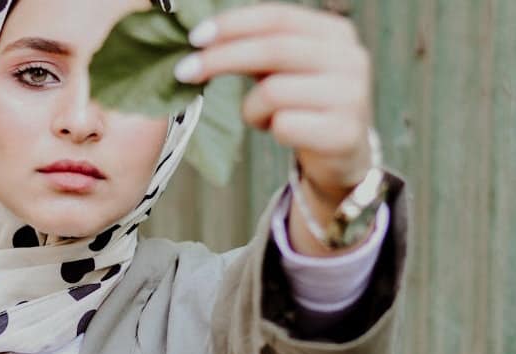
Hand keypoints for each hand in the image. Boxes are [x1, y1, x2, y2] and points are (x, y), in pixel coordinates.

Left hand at [174, 2, 373, 208]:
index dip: (232, 25)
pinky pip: (284, 126)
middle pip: (273, 49)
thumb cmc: (303, 104)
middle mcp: (351, 59)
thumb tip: (202, 37)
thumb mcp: (283, 68)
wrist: (342, 154)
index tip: (195, 38)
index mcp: (335, 33)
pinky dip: (271, 131)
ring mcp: (352, 96)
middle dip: (221, 58)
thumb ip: (255, 47)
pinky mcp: (344, 134)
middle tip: (184, 71)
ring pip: (273, 92)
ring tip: (261, 118)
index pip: (277, 17)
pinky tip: (280, 133)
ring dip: (251, 109)